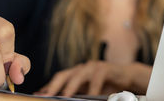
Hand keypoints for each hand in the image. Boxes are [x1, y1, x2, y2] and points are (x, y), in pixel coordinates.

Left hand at [34, 60, 151, 96]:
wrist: (126, 77)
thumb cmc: (106, 86)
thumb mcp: (89, 92)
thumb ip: (76, 96)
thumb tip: (59, 99)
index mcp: (75, 74)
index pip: (58, 80)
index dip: (48, 88)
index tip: (37, 97)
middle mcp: (81, 68)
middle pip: (63, 75)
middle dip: (53, 86)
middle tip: (46, 96)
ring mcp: (93, 67)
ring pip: (78, 75)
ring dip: (71, 86)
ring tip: (65, 97)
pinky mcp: (105, 68)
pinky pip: (97, 78)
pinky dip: (93, 88)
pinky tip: (92, 96)